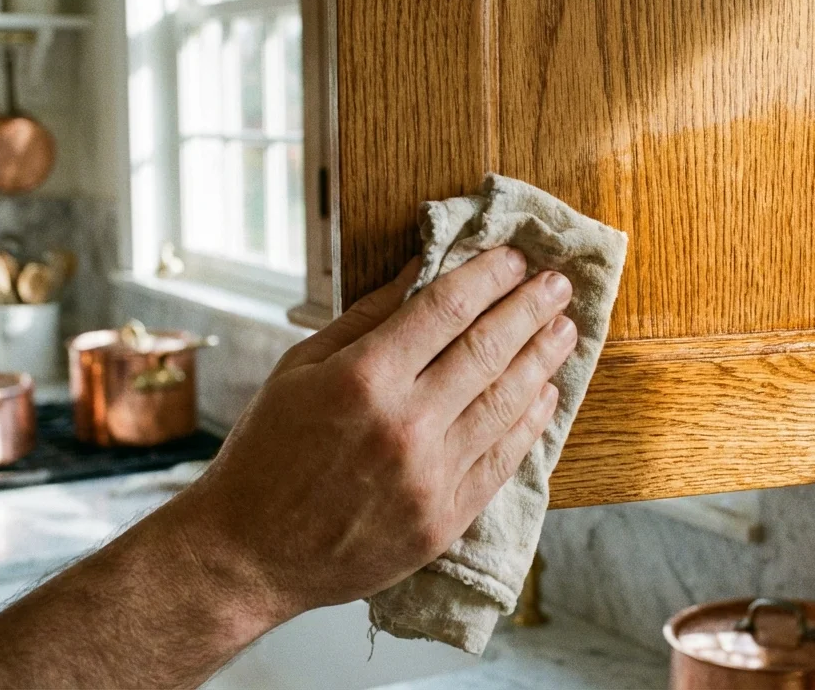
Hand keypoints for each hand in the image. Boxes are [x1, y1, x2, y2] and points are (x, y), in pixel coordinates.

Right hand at [168, 248, 576, 627]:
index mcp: (363, 378)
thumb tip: (421, 269)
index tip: (514, 258)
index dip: (488, 276)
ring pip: (506, 402)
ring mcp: (431, 476)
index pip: (446, 309)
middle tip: (557, 284)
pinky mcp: (446, 518)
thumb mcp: (299, 369)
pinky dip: (531, 421)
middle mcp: (404, 425)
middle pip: (488, 349)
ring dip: (543, 360)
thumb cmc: (266, 455)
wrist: (249, 554)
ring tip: (564, 330)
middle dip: (530, 308)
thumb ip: (366, 318)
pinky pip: (504, 459)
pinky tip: (546, 393)